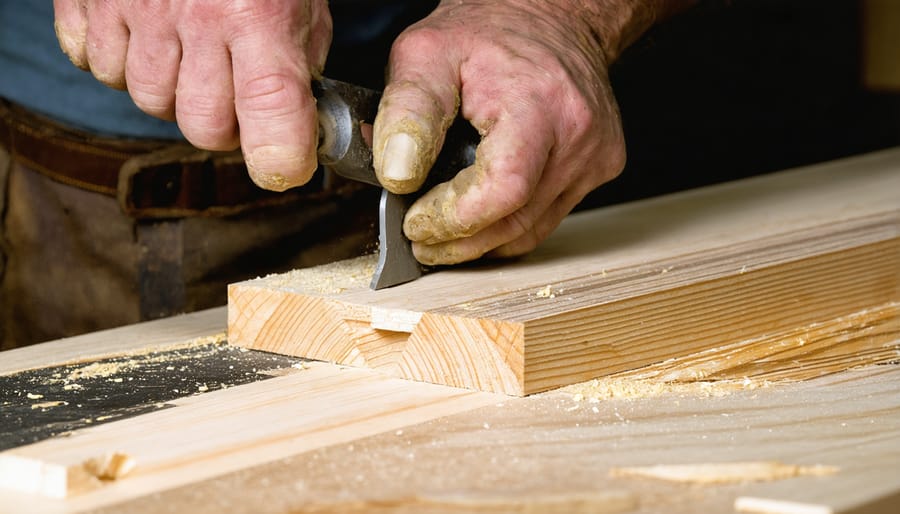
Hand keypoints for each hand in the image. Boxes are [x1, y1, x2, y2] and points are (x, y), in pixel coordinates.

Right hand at [53, 0, 331, 190]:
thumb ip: (300, 58)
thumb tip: (294, 121)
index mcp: (259, 16)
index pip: (270, 115)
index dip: (280, 156)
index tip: (284, 165)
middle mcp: (195, 17)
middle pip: (203, 128)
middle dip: (225, 125)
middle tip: (235, 93)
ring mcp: (134, 10)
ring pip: (149, 102)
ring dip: (174, 91)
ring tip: (190, 50)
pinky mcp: (87, 1)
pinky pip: (97, 67)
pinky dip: (123, 61)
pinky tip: (147, 32)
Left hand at [372, 0, 630, 265]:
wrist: (550, 16)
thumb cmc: (487, 34)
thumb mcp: (425, 54)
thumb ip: (406, 113)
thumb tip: (398, 176)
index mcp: (539, 103)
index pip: (505, 187)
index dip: (455, 218)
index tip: (414, 221)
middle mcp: (578, 135)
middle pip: (515, 221)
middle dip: (457, 240)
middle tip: (417, 236)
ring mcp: (595, 157)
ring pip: (529, 230)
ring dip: (478, 241)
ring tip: (439, 229)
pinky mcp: (598, 169)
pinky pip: (544, 219)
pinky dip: (504, 227)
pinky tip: (476, 214)